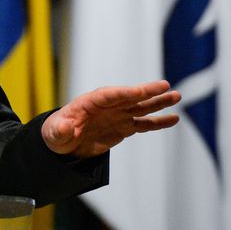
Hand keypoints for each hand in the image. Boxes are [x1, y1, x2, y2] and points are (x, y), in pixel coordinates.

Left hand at [42, 80, 180, 157]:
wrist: (63, 143)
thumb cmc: (55, 134)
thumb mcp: (54, 134)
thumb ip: (60, 130)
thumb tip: (64, 127)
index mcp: (88, 102)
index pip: (108, 95)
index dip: (123, 93)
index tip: (138, 91)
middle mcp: (106, 106)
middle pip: (129, 96)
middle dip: (146, 92)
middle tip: (164, 86)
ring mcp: (116, 115)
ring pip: (140, 107)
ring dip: (157, 102)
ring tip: (176, 96)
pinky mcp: (123, 127)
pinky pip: (143, 124)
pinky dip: (158, 122)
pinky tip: (173, 119)